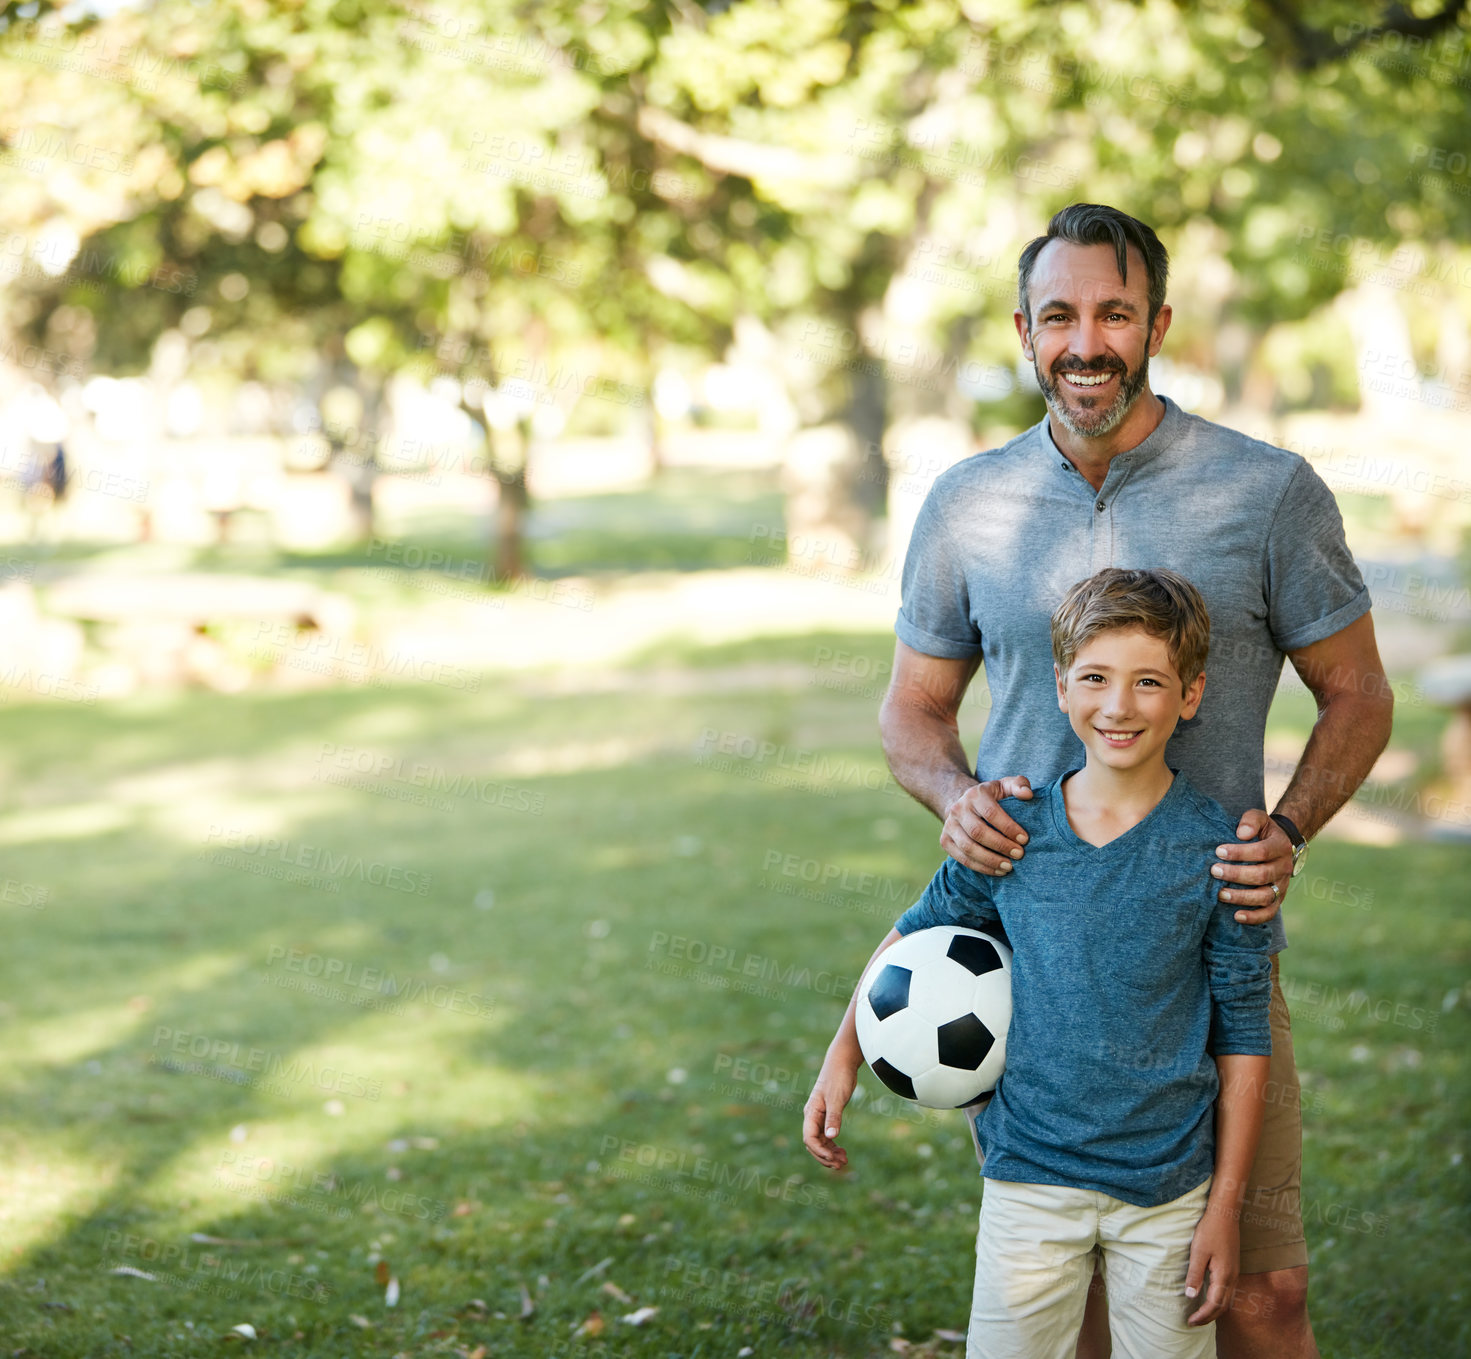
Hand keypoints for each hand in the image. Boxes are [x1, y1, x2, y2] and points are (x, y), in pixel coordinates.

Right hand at [803, 1058, 858, 1170]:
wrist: (842, 1062)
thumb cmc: (838, 1077)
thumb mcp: (837, 1098)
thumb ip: (834, 1117)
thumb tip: (832, 1137)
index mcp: (811, 1112)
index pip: (810, 1138)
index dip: (820, 1151)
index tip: (834, 1160)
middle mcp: (812, 1116)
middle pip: (813, 1143)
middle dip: (825, 1156)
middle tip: (841, 1165)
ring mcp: (819, 1116)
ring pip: (820, 1141)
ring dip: (830, 1153)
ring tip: (844, 1161)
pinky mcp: (828, 1115)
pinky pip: (826, 1135)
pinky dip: (833, 1145)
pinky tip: (842, 1151)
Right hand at [940, 776, 1034, 875]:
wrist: (964, 803)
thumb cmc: (992, 797)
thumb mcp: (1005, 785)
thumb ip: (1019, 785)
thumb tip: (1028, 794)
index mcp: (975, 795)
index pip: (991, 813)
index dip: (1008, 828)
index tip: (1025, 839)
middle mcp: (958, 809)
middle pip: (978, 832)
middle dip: (1000, 846)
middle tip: (1019, 854)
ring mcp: (949, 825)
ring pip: (968, 847)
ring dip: (990, 860)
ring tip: (1009, 867)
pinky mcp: (945, 840)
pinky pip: (962, 858)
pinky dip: (980, 868)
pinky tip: (997, 871)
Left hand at [1184, 1205, 1239, 1325]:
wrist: (1225, 1214)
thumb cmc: (1210, 1231)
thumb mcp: (1198, 1252)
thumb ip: (1195, 1275)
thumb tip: (1191, 1296)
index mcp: (1224, 1276)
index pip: (1214, 1305)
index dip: (1202, 1316)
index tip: (1190, 1322)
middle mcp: (1232, 1278)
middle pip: (1223, 1306)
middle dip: (1209, 1317)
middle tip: (1193, 1322)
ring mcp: (1234, 1273)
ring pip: (1227, 1300)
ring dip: (1214, 1310)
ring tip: (1200, 1314)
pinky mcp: (1232, 1267)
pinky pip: (1227, 1291)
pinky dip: (1218, 1300)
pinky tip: (1209, 1297)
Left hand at [1212, 810, 1292, 923]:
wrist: (1279, 844)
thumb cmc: (1262, 831)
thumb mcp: (1259, 818)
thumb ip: (1251, 820)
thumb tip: (1242, 833)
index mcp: (1280, 846)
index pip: (1262, 852)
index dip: (1240, 853)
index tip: (1218, 851)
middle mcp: (1284, 867)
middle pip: (1262, 875)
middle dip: (1236, 875)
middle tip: (1214, 871)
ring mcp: (1282, 885)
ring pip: (1265, 896)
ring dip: (1242, 897)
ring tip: (1220, 894)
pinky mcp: (1278, 899)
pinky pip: (1269, 912)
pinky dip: (1254, 917)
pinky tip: (1236, 916)